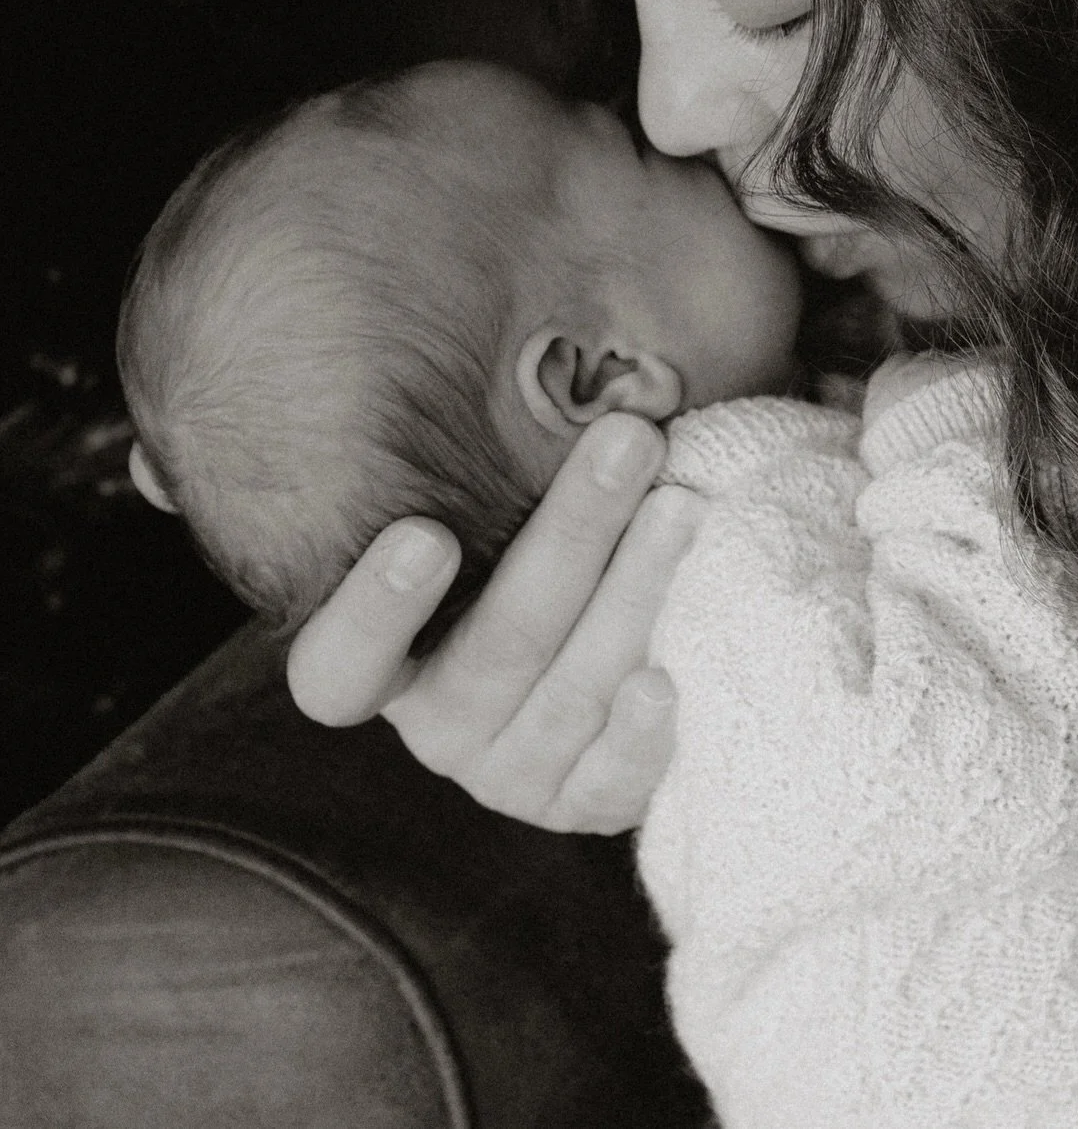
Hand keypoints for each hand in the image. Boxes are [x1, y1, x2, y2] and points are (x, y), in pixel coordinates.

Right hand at [286, 414, 703, 833]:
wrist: (597, 631)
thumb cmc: (520, 534)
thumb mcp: (480, 496)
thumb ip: (458, 449)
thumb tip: (457, 330)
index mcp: (383, 659)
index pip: (340, 665)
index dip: (373, 610)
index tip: (428, 533)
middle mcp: (438, 722)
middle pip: (495, 648)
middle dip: (571, 534)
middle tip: (629, 440)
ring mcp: (512, 769)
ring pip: (567, 695)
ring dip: (632, 593)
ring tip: (682, 508)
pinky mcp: (584, 801)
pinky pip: (610, 787)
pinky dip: (638, 737)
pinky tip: (667, 677)